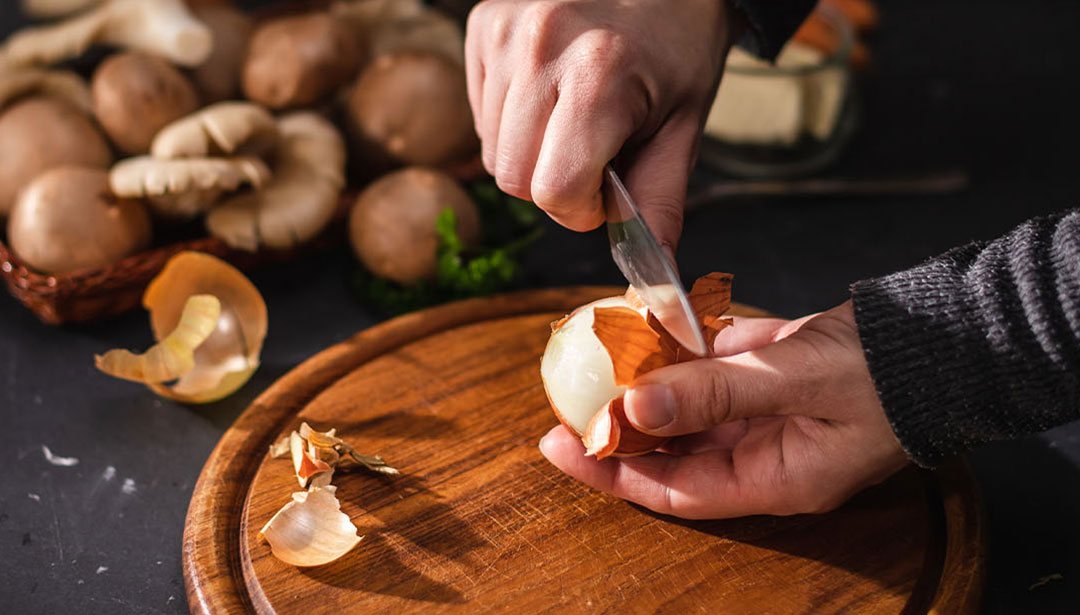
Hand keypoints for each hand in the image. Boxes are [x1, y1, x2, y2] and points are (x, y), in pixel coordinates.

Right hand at [465, 0, 740, 251]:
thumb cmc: (677, 54)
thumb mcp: (683, 130)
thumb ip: (658, 206)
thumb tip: (654, 287)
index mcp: (600, 73)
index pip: (553, 190)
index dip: (582, 208)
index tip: (608, 187)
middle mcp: (542, 44)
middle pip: (514, 178)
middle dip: (554, 186)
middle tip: (594, 153)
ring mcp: (507, 31)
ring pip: (494, 151)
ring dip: (532, 154)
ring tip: (573, 116)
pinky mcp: (483, 24)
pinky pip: (480, 115)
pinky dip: (512, 122)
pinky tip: (549, 95)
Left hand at [539, 301, 909, 518]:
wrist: (950, 333)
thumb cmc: (891, 369)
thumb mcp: (799, 380)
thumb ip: (716, 391)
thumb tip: (636, 403)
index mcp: (774, 478)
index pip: (674, 490)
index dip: (614, 470)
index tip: (562, 445)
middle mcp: (763, 454)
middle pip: (671, 453)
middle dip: (617, 430)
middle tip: (563, 403)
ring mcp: (766, 414)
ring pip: (685, 409)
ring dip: (643, 386)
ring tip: (593, 361)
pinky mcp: (769, 375)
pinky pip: (710, 370)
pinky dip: (677, 352)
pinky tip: (642, 330)